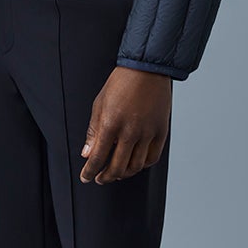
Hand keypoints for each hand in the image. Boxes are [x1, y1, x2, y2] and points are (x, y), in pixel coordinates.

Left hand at [79, 66, 171, 183]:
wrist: (147, 69)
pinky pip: (152, 157)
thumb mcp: (99, 104)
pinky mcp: (161, 131)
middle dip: (105, 177)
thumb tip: (87, 153)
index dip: (89, 172)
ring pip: (135, 166)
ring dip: (124, 174)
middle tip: (100, 178)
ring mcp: (148, 133)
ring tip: (116, 173)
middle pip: (117, 168)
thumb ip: (93, 131)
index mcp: (111, 124)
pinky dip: (142, 165)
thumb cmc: (121, 83)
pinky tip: (135, 163)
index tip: (86, 177)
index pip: (97, 158)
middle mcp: (130, 131)